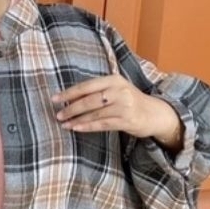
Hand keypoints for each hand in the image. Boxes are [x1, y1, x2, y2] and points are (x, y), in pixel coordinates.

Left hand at [52, 75, 182, 151]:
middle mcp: (119, 91)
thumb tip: (69, 98)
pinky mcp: (127, 121)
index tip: (54, 99)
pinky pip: (103, 124)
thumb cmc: (129, 100)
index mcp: (114, 80)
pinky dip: (88, 126)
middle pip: (89, 100)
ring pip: (95, 113)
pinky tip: (77, 128)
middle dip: (71, 108)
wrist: (155, 113)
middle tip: (58, 115)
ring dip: (77, 119)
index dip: (69, 93)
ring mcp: (124, 106)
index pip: (86, 86)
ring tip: (64, 123)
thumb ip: (96, 91)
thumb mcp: (115, 89)